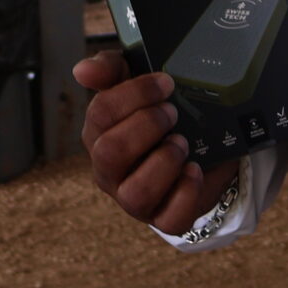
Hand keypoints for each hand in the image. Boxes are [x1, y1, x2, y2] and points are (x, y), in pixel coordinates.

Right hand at [72, 50, 238, 234]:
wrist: (203, 149)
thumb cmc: (160, 116)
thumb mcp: (138, 84)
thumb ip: (111, 69)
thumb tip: (84, 70)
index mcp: (99, 134)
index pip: (100, 113)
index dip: (135, 94)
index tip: (165, 83)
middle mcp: (110, 170)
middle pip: (110, 153)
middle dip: (147, 126)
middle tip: (173, 113)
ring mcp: (134, 198)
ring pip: (136, 193)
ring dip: (164, 161)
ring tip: (183, 143)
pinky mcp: (164, 217)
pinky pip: (170, 218)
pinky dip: (186, 192)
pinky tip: (195, 170)